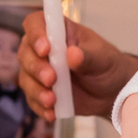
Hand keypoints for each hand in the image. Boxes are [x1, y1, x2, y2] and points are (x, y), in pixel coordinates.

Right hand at [18, 12, 137, 120]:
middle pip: (26, 53)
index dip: (35, 34)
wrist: (112, 91)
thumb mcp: (103, 59)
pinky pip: (32, 99)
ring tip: (52, 100)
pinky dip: (40, 106)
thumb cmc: (107, 65)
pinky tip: (51, 113)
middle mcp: (44, 49)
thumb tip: (72, 54)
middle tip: (51, 79)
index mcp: (59, 31)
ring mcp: (40, 71)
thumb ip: (87, 56)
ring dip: (36, 90)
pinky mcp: (41, 91)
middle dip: (36, 67)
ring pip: (25, 78)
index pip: (36, 23)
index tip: (45, 49)